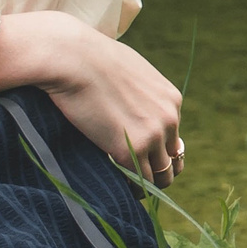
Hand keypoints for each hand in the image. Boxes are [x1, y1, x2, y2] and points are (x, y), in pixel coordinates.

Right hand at [0, 9, 184, 186]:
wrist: (73, 58)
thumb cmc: (90, 59)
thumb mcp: (130, 70)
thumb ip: (139, 92)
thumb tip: (129, 104)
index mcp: (171, 99)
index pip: (173, 136)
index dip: (158, 150)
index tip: (142, 158)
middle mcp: (169, 118)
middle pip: (173, 159)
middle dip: (158, 171)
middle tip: (138, 180)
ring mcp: (152, 136)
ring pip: (161, 176)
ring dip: (147, 185)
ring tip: (128, 189)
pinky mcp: (131, 150)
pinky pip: (140, 182)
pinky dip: (132, 189)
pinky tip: (118, 187)